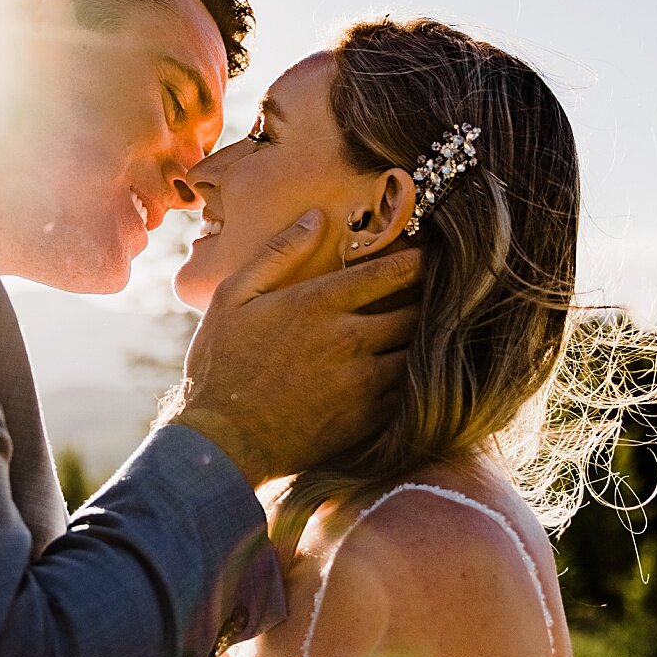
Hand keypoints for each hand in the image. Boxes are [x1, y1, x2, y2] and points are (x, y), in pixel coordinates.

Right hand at [171, 210, 422, 485]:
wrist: (222, 441)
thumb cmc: (221, 364)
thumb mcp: (234, 297)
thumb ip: (277, 253)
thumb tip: (315, 216)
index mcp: (319, 303)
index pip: (391, 272)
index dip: (417, 261)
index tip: (427, 255)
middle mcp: (349, 339)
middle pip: (415, 312)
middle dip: (428, 300)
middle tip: (434, 294)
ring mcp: (361, 382)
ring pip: (417, 353)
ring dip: (424, 341)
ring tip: (427, 333)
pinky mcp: (366, 419)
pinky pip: (408, 393)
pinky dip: (414, 380)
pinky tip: (407, 374)